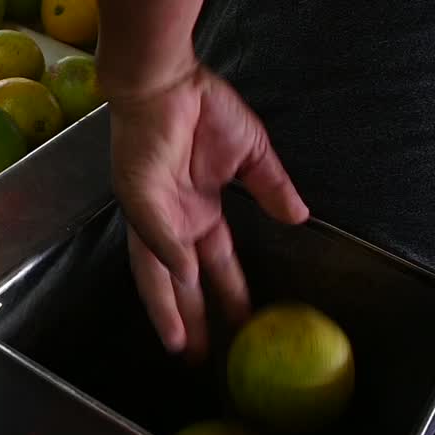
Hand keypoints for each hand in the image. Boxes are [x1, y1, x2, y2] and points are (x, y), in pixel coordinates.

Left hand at [108, 59, 309, 360]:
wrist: (169, 77)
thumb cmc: (203, 108)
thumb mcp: (251, 155)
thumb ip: (271, 188)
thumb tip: (298, 217)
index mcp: (196, 210)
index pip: (212, 263)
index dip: (224, 294)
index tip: (239, 325)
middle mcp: (171, 218)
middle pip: (178, 280)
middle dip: (189, 318)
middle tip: (198, 357)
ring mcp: (151, 209)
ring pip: (155, 268)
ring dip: (168, 304)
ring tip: (180, 342)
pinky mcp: (136, 192)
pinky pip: (153, 232)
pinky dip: (168, 256)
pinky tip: (184, 279)